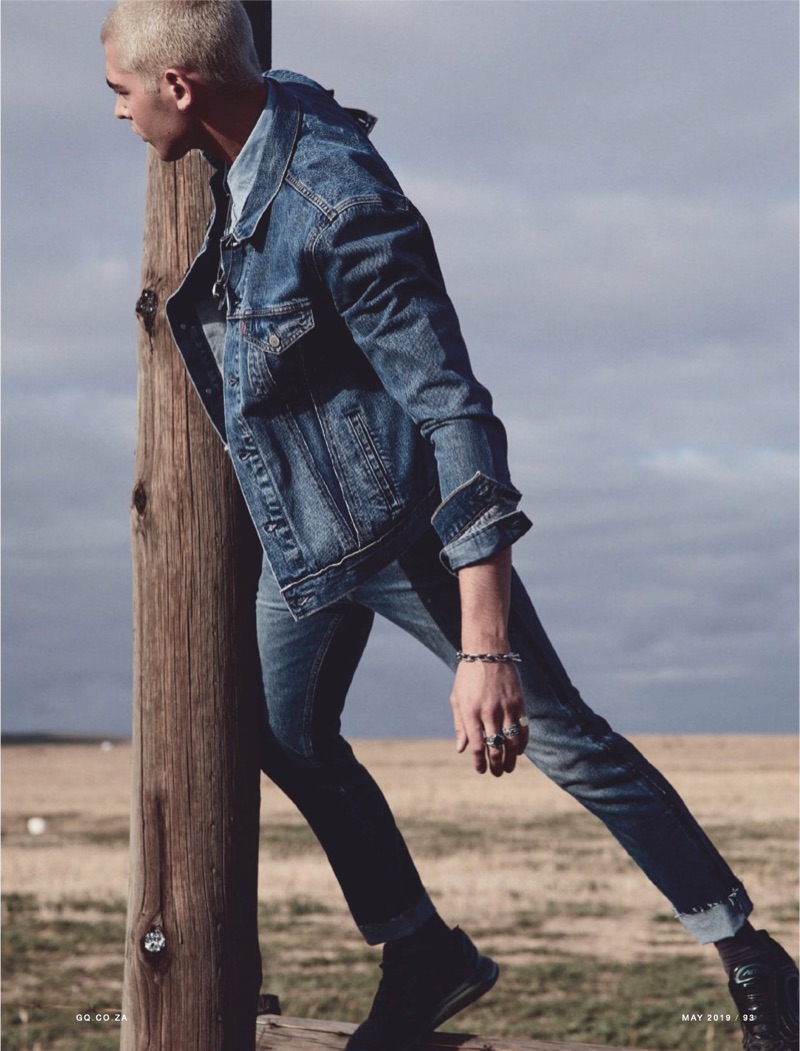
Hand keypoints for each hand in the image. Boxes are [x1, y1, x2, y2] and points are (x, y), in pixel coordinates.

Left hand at [450, 659, 528, 775]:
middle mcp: (489, 713)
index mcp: (470, 713)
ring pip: (511, 741)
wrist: (487, 652)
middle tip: (496, 773)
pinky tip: (519, 750)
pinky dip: (522, 742)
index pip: (477, 746)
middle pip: (495, 747)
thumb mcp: (457, 699)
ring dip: (511, 759)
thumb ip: (460, 725)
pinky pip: (523, 728)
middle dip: (496, 765)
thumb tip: (461, 749)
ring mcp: (505, 708)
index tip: (481, 770)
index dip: (480, 762)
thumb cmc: (468, 676)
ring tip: (508, 768)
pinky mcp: (518, 702)